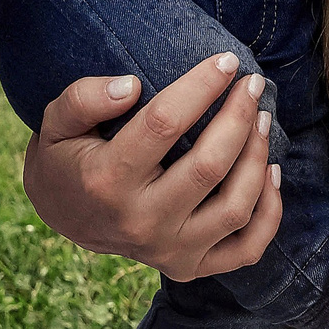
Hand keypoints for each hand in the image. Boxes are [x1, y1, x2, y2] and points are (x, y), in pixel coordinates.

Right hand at [22, 54, 282, 280]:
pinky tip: (271, 172)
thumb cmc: (67, 157)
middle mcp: (140, 222)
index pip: (163, 124)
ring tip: (263, 119)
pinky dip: (269, 212)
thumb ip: (84, 98)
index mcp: (106, 181)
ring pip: (235, 207)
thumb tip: (132, 86)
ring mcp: (168, 251)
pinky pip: (246, 248)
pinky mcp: (188, 267)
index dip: (201, 87)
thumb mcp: (57, 121)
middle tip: (253, 84)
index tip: (225, 60)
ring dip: (258, 157)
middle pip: (208, 166)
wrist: (65, 217)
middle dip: (240, 117)